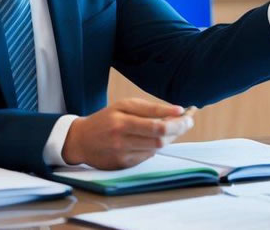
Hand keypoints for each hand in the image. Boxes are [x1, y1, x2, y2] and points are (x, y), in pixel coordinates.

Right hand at [61, 98, 194, 168]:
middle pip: (159, 137)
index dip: (174, 118)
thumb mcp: (123, 106)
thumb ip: (147, 109)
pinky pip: (148, 156)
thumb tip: (175, 113)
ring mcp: (123, 152)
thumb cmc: (105, 119)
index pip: (154, 121)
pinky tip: (155, 139)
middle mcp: (122, 137)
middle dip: (178, 128)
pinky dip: (155, 146)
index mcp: (121, 119)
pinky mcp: (124, 164)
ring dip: (169, 138)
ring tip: (173, 128)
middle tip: (188, 121)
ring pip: (156, 147)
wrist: (81, 140)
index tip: (186, 112)